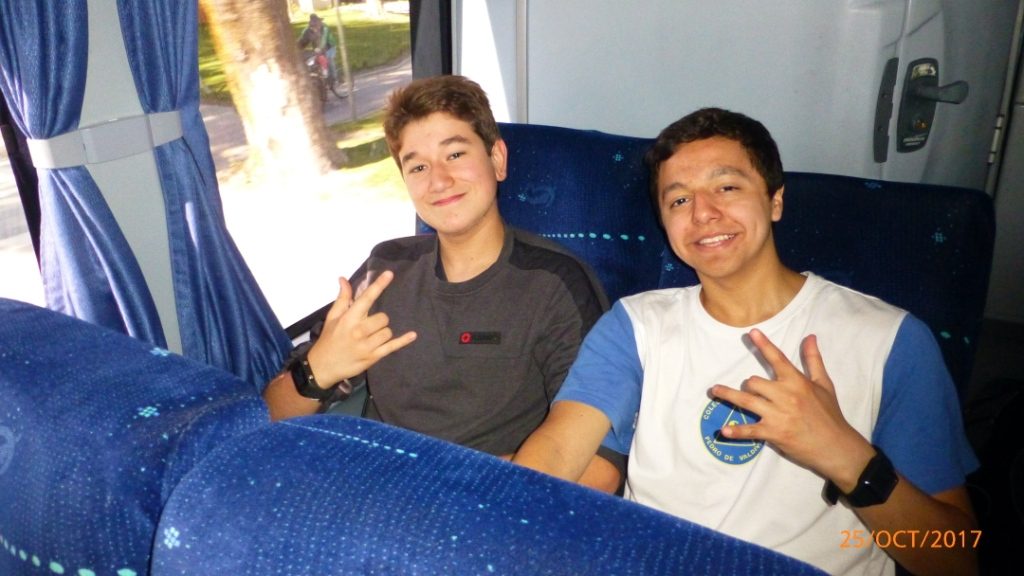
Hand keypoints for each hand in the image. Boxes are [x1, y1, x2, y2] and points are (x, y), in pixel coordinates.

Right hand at [306, 271, 416, 387]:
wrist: (322, 367)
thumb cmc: (329, 339)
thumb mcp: (332, 318)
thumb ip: (342, 299)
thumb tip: (344, 279)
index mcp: (349, 318)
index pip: (367, 298)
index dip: (379, 285)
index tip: (390, 274)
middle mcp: (359, 331)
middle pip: (383, 317)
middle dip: (378, 320)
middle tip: (369, 325)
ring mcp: (367, 345)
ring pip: (387, 331)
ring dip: (382, 332)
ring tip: (371, 337)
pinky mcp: (373, 357)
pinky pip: (392, 346)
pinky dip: (403, 341)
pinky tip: (412, 335)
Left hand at [711, 329, 872, 485]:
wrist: (835, 446)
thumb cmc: (829, 414)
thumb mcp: (824, 384)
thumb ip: (813, 360)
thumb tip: (810, 337)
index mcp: (797, 382)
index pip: (777, 359)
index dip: (764, 345)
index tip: (752, 333)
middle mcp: (785, 395)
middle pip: (754, 382)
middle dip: (749, 385)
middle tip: (750, 390)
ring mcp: (778, 415)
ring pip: (746, 401)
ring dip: (728, 395)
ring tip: (714, 391)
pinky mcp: (773, 433)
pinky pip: (750, 430)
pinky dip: (736, 431)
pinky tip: (724, 430)